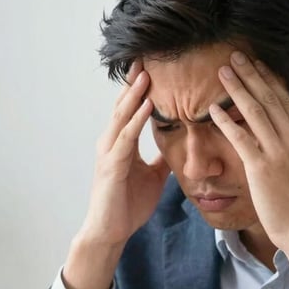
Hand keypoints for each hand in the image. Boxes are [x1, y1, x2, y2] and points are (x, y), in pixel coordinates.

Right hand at [65, 62, 169, 288]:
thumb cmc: (128, 205)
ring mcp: (109, 153)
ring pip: (122, 117)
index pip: (131, 110)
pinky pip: (126, 138)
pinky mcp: (112, 167)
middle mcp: (112, 143)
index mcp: (122, 144)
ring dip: (135, 95)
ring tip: (147, 74)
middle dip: (135, 82)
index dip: (141, 89)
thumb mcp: (153, 177)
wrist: (110, 231)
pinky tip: (148, 106)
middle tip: (147, 57)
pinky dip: (136, 120)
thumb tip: (178, 147)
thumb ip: (161, 159)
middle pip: (124, 106)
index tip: (153, 68)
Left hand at [209, 51, 288, 288]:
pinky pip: (241, 137)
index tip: (258, 64)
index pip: (287, 100)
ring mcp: (279, 153)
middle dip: (252, 74)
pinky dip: (225, 120)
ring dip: (236, 88)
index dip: (270, 79)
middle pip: (270, 98)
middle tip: (236, 56)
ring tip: (222, 72)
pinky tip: (211, 109)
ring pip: (255, 111)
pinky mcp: (261, 168)